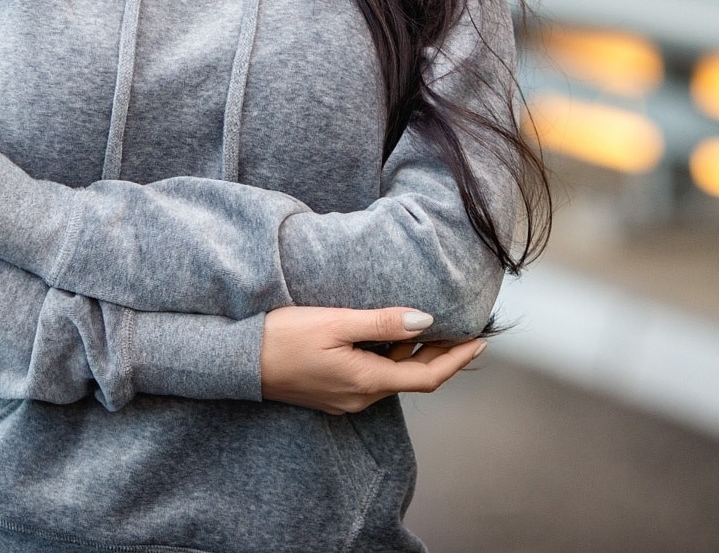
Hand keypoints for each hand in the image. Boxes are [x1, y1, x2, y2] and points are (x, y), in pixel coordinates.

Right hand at [260, 306, 486, 414]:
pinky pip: (373, 376)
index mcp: (367, 381)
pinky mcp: (332, 392)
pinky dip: (391, 357)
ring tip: (434, 325)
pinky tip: (390, 335)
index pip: (428, 376)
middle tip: (465, 328)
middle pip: (413, 378)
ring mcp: (345, 398)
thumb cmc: (282, 337)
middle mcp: (361, 397)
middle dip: (442, 354)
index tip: (481, 342)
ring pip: (392, 376)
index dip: (458, 360)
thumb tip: (426, 321)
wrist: (237, 361)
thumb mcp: (335, 322)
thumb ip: (382, 322)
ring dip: (415, 353)